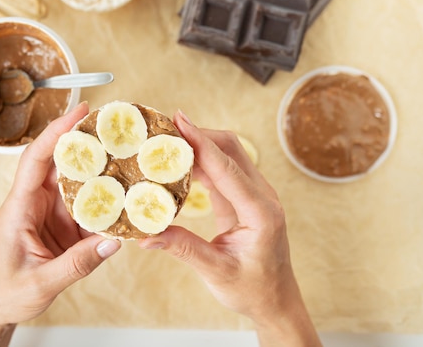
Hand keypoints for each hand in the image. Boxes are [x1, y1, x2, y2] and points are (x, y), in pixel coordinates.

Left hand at [0, 102, 120, 346]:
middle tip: (116, 129)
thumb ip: (77, 264)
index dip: (56, 133)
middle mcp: (34, 204)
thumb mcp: (40, 283)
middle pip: (60, 164)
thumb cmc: (3, 293)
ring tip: (128, 161)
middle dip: (87, 144)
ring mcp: (48, 214)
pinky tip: (124, 203)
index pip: (36, 159)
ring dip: (100, 175)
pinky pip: (84, 209)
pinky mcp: (59, 228)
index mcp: (19, 208)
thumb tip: (114, 242)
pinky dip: (104, 206)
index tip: (80, 112)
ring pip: (77, 185)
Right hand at [138, 111, 321, 346]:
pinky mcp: (245, 199)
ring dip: (200, 145)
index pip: (227, 167)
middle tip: (165, 128)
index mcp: (261, 212)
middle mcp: (263, 197)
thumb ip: (183, 248)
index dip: (201, 142)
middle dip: (199, 135)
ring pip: (228, 155)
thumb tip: (146, 236)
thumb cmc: (253, 290)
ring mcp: (256, 196)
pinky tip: (180, 163)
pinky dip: (202, 163)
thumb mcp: (216, 272)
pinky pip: (224, 171)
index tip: (179, 121)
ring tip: (168, 140)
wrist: (276, 300)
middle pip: (231, 149)